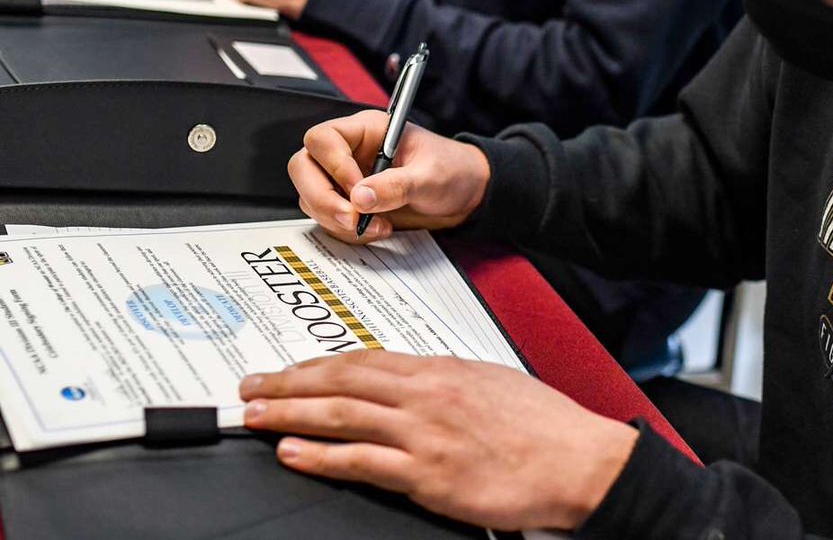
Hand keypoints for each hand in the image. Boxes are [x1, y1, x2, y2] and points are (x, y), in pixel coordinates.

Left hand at [240, 352, 637, 530]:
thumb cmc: (544, 425)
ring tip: (256, 415)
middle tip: (252, 386)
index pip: (365, 359)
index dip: (318, 364)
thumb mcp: (492, 382)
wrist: (578, 460)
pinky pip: (362, 462)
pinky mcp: (428, 475)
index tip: (289, 370)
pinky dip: (322, 456)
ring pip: (342, 415)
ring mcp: (424, 434)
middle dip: (289, 382)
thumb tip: (411, 381)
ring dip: (291, 413)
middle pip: (342, 380)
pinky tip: (293, 452)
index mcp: (442, 369)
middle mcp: (427, 395)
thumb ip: (446, 381)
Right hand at [288, 110, 491, 242]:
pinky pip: (327, 218)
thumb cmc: (452, 170)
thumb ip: (397, 185)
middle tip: (352, 218)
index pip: (324, 139)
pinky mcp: (349, 203)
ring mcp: (345, 179)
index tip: (358, 191)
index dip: (333, 166)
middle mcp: (349, 152)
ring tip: (377, 226)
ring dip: (336, 219)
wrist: (465, 193)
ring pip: (310, 196)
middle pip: (303, 167)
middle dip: (322, 197)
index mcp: (366, 130)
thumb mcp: (430, 176)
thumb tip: (360, 197)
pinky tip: (376, 230)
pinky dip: (345, 230)